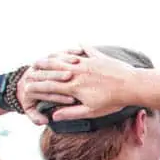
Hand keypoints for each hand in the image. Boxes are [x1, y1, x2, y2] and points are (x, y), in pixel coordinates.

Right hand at [23, 45, 138, 121]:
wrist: (132, 86)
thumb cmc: (113, 101)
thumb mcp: (92, 111)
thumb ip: (72, 113)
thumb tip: (55, 116)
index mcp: (74, 86)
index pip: (50, 85)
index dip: (38, 85)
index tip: (28, 84)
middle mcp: (78, 72)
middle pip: (55, 67)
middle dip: (43, 67)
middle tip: (33, 65)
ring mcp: (88, 62)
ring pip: (68, 57)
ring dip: (57, 56)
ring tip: (50, 54)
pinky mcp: (99, 57)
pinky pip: (88, 50)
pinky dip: (82, 47)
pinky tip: (79, 43)